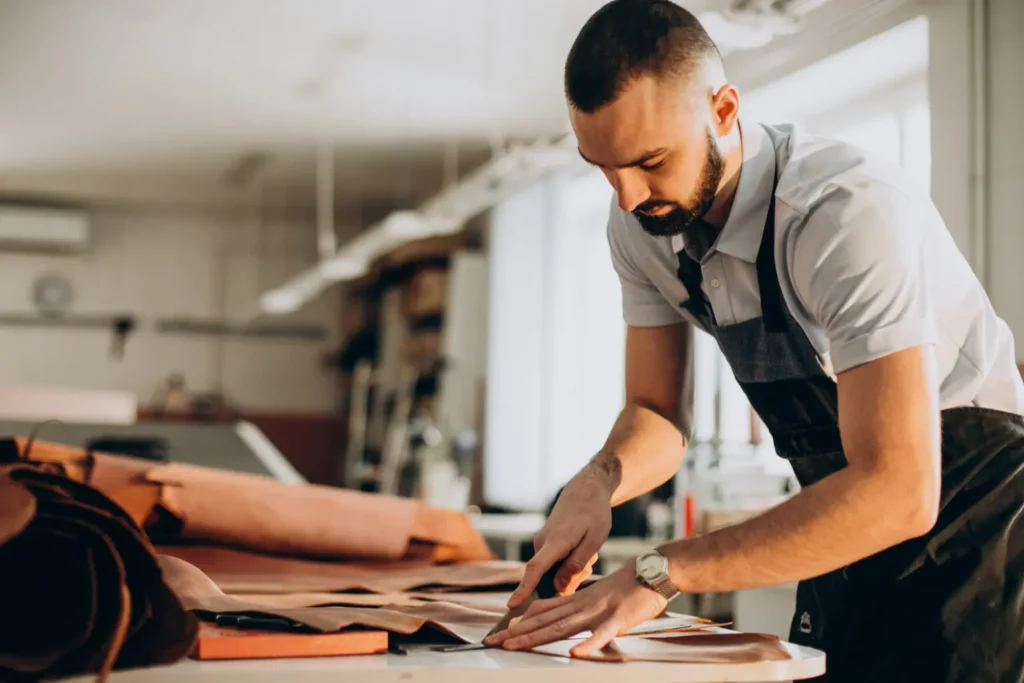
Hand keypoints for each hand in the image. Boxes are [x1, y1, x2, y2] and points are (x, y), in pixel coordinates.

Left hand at [485, 562, 667, 655]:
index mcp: (576, 600)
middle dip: (519, 633)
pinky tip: (574, 653)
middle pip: (545, 621)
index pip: (542, 612)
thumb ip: (570, 605)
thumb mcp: (592, 594)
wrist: (652, 571)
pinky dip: (588, 644)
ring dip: (538, 637)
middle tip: (496, 642)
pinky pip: (601, 635)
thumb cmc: (626, 586)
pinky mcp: (618, 620)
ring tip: (517, 645)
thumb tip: (546, 612)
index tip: (499, 634)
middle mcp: (581, 605)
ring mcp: (598, 612)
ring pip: (563, 627)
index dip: (520, 623)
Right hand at [507, 468, 613, 607]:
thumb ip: (576, 565)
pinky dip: (569, 563)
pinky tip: (581, 551)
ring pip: (554, 571)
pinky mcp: (545, 544)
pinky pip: (554, 563)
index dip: (524, 588)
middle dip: (569, 580)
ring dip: (572, 570)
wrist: (585, 490)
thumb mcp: (594, 540)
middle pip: (549, 577)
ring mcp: (542, 543)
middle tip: (590, 564)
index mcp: (556, 542)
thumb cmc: (593, 514)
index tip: (512, 605)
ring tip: (588, 554)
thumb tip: (559, 588)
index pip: (535, 569)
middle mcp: (543, 543)